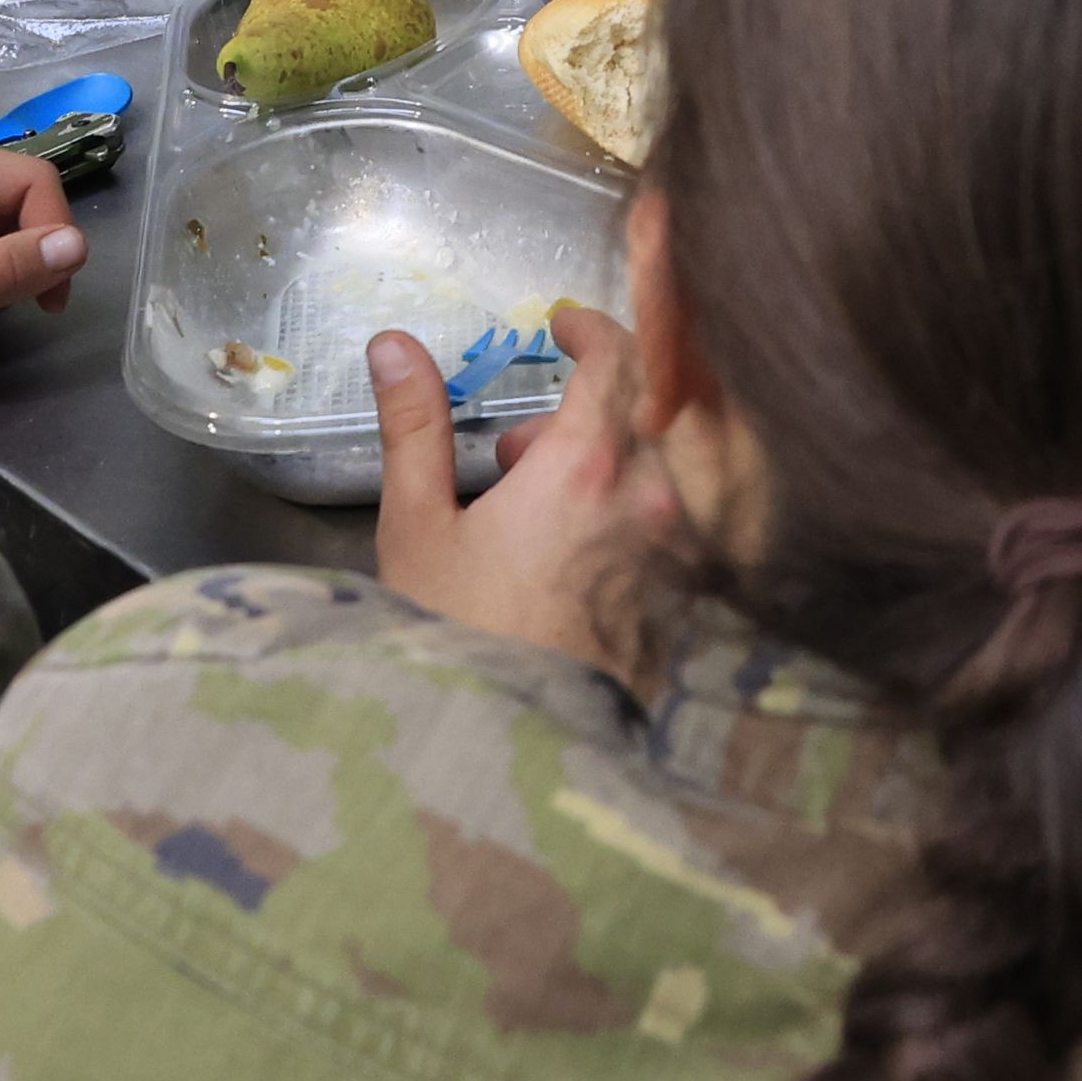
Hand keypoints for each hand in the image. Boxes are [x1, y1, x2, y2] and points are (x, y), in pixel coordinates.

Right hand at [374, 300, 670, 678]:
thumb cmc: (455, 639)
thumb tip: (395, 345)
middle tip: (522, 444)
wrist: (510, 755)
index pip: (619, 355)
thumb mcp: (417, 527)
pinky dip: (627, 515)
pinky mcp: (686, 600)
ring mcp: (677, 553)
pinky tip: (567, 558)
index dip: (592, 326)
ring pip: (660, 468)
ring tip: (534, 510)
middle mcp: (652, 500)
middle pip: (648, 406)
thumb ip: (415, 426)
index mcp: (588, 466)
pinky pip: (672, 527)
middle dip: (590, 402)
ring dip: (607, 462)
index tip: (562, 324)